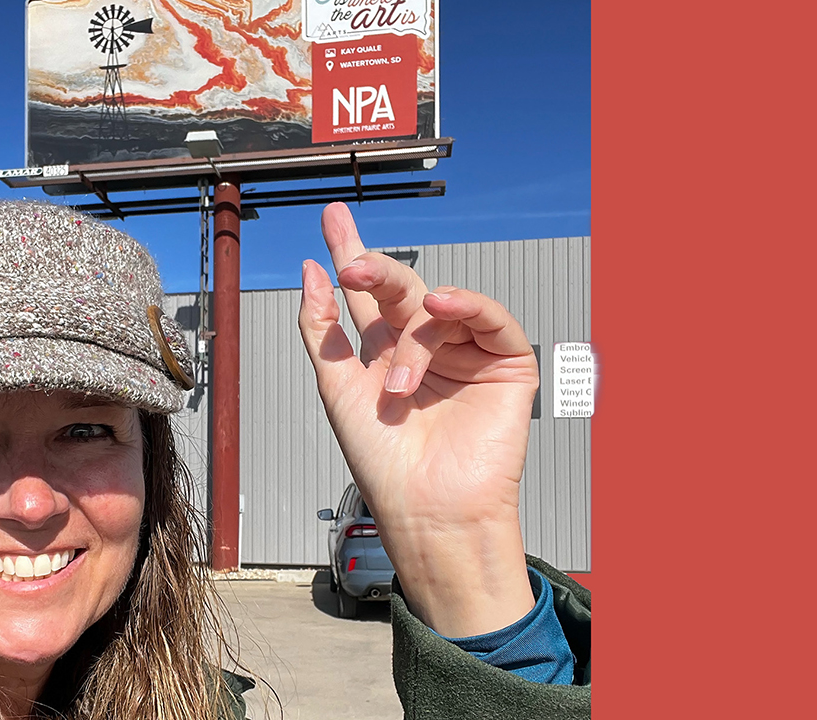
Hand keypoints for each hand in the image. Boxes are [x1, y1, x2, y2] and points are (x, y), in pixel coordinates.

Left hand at [298, 203, 537, 635]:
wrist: (428, 508)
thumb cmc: (382, 459)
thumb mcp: (336, 386)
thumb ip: (322, 327)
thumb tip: (310, 270)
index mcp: (384, 353)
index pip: (367, 294)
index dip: (351, 253)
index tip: (331, 216)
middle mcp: (425, 347)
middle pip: (401, 288)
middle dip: (376, 270)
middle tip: (353, 263)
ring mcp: (466, 352)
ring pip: (438, 307)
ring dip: (413, 336)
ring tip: (398, 384)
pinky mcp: (505, 363)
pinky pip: (489, 317)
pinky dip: (467, 306)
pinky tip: (442, 306)